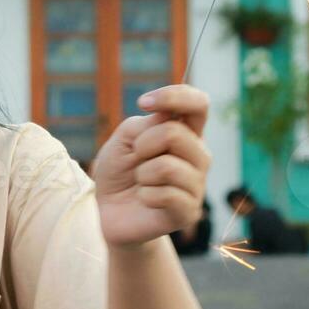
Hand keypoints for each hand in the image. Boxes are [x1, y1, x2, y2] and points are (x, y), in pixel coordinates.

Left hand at [91, 84, 211, 248]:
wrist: (109, 211)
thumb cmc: (120, 170)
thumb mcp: (125, 138)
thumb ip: (147, 124)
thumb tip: (168, 118)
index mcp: (187, 132)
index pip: (198, 103)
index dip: (173, 96)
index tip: (142, 102)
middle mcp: (199, 156)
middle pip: (176, 133)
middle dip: (143, 144)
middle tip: (136, 157)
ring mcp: (197, 185)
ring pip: (167, 167)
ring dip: (143, 173)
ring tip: (142, 181)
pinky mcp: (189, 211)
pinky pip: (164, 195)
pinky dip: (144, 195)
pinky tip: (145, 199)